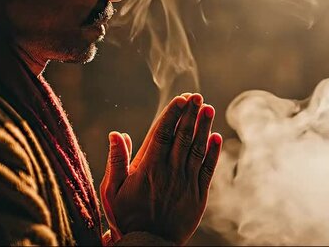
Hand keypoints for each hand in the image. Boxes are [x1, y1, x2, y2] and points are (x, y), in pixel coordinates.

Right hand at [100, 93, 222, 244]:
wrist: (148, 244)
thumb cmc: (127, 216)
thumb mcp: (112, 190)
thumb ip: (116, 161)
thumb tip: (116, 134)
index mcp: (148, 167)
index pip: (162, 133)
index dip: (173, 114)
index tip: (181, 98)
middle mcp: (169, 171)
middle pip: (182, 136)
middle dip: (191, 114)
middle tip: (197, 97)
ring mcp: (186, 183)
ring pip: (197, 149)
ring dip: (204, 127)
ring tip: (208, 108)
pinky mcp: (198, 195)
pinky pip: (207, 170)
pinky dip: (213, 153)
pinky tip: (216, 137)